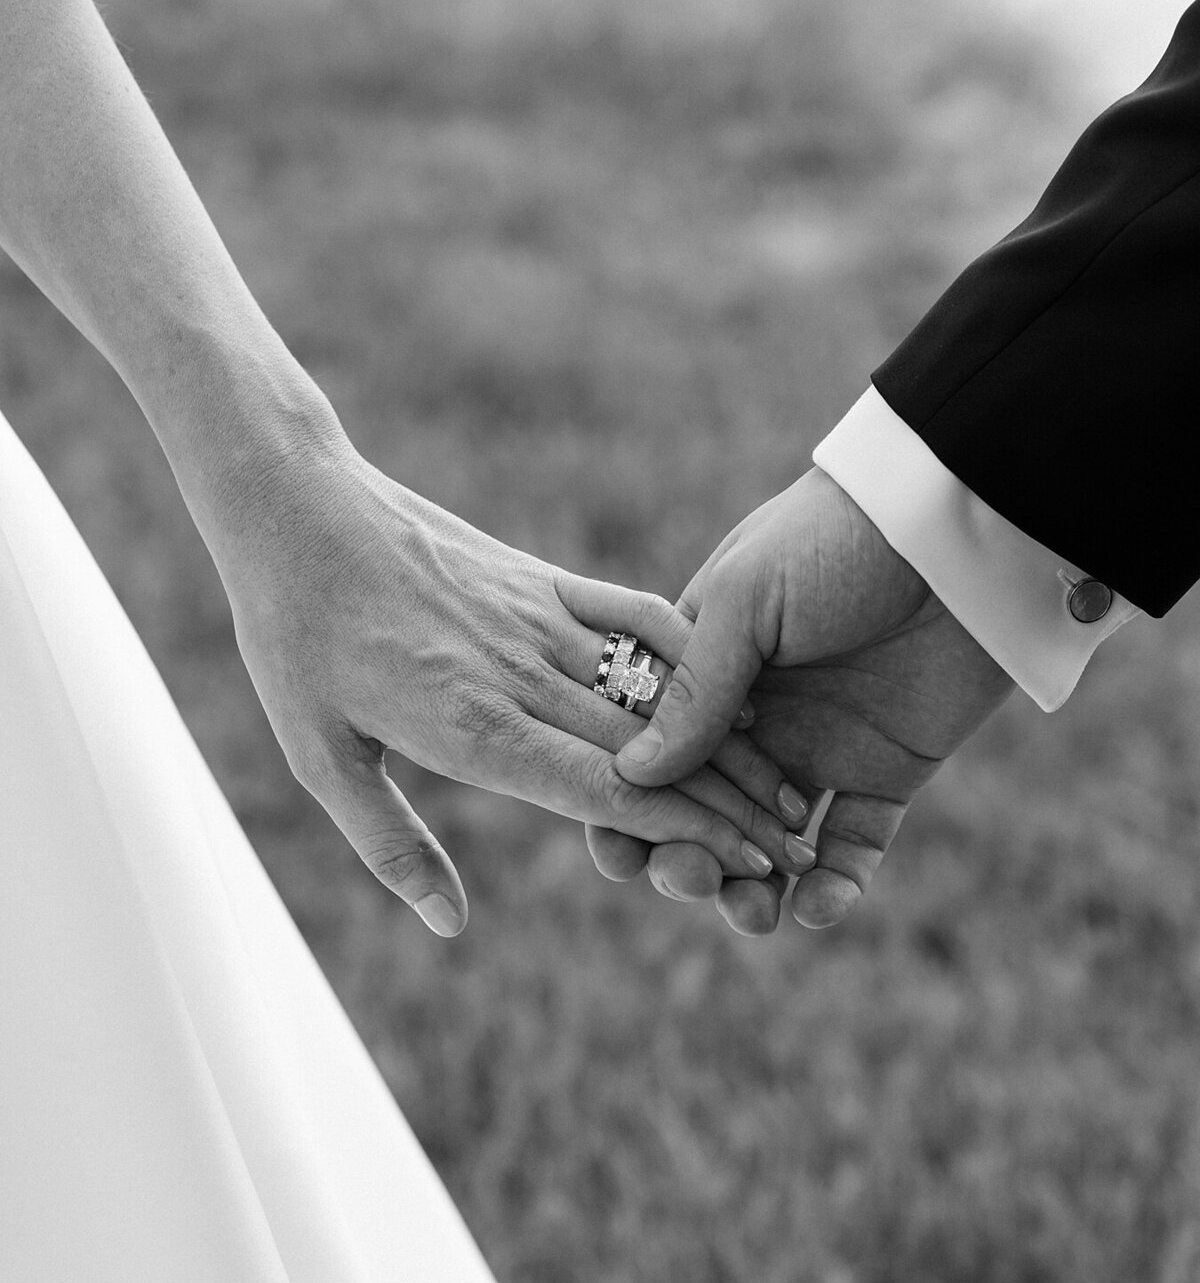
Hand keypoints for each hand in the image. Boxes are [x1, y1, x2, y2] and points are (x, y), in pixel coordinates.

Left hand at [204, 431, 811, 935]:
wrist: (297, 506)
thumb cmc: (294, 638)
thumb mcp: (320, 757)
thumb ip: (392, 844)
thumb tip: (452, 924)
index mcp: (473, 726)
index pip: (604, 792)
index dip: (685, 832)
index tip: (748, 864)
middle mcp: (524, 675)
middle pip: (649, 751)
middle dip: (729, 806)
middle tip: (793, 850)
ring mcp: (540, 619)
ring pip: (654, 691)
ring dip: (725, 742)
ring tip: (784, 784)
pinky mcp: (541, 578)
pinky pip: (633, 617)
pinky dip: (688, 655)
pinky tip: (731, 682)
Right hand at [586, 467, 1012, 932]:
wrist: (955, 533)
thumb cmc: (834, 539)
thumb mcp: (746, 598)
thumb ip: (693, 687)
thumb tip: (629, 772)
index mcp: (701, 666)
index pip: (645, 750)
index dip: (623, 803)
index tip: (613, 850)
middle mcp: (751, 718)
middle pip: (698, 810)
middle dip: (682, 856)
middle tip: (688, 877)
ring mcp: (817, 750)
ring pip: (765, 845)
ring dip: (748, 890)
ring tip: (753, 914)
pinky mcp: (886, 777)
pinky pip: (851, 851)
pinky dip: (831, 890)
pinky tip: (815, 908)